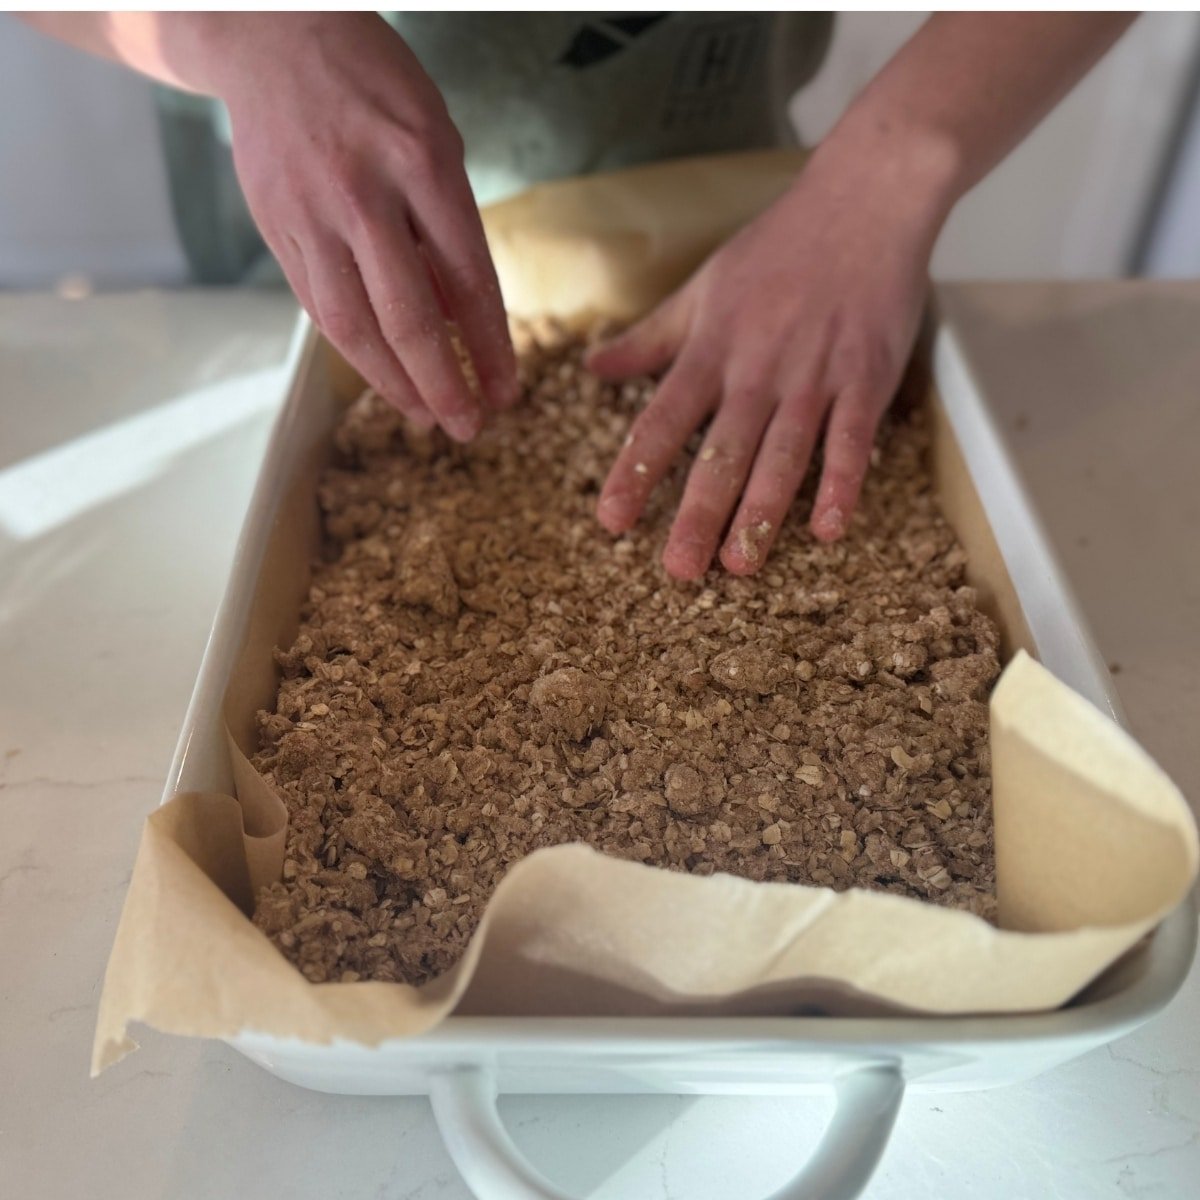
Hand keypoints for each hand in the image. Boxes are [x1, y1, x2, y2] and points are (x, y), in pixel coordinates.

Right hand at [207, 14, 515, 438]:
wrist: (272, 37)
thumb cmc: (374, 88)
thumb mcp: (435, 139)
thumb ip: (448, 227)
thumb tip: (459, 320)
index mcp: (422, 163)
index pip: (469, 281)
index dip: (490, 347)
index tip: (507, 391)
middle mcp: (365, 193)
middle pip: (409, 318)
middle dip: (444, 385)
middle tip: (468, 427)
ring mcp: (313, 213)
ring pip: (354, 326)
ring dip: (394, 384)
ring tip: (425, 417)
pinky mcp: (277, 227)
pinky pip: (319, 306)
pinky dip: (354, 351)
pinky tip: (380, 375)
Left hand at [587, 139, 949, 578]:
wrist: (864, 199)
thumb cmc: (778, 246)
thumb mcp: (702, 289)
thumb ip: (649, 338)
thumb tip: (592, 368)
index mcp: (712, 349)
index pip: (663, 421)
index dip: (636, 472)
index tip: (611, 521)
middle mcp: (757, 369)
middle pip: (721, 452)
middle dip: (698, 513)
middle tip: (679, 570)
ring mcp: (814, 375)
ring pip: (782, 453)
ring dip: (762, 511)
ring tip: (741, 565)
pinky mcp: (867, 376)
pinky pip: (852, 437)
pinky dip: (841, 482)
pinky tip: (828, 528)